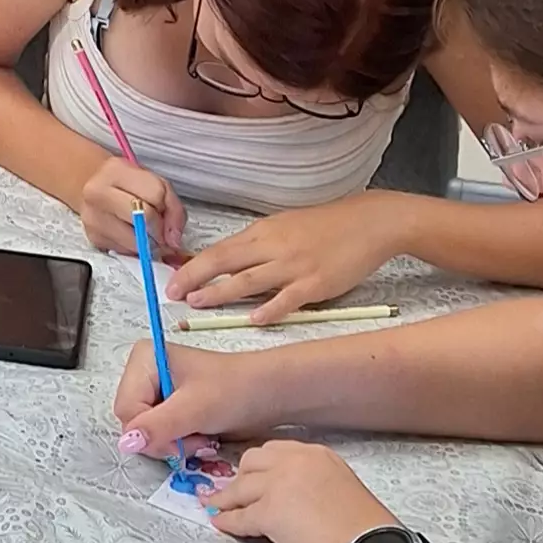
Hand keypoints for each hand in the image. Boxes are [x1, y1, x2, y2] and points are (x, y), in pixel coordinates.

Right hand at [80, 157, 185, 259]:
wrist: (96, 191)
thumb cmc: (127, 187)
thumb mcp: (154, 184)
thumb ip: (173, 208)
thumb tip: (173, 240)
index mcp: (115, 171)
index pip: (155, 195)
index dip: (168, 209)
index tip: (166, 214)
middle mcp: (97, 193)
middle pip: (143, 217)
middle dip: (158, 228)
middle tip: (159, 228)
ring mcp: (92, 217)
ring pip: (134, 240)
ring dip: (147, 241)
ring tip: (144, 230)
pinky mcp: (93, 238)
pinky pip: (125, 251)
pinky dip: (134, 247)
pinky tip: (130, 234)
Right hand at [114, 336, 286, 451]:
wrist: (269, 393)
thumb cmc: (235, 390)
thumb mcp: (195, 408)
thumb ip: (157, 426)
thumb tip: (125, 443)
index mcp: (144, 359)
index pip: (126, 408)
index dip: (149, 430)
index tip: (181, 435)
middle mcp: (145, 373)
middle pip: (132, 421)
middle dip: (162, 438)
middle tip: (194, 438)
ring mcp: (157, 391)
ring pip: (145, 433)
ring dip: (172, 442)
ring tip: (200, 436)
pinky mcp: (169, 407)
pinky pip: (159, 434)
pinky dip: (178, 442)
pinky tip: (198, 436)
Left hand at [168, 192, 404, 321]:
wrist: (369, 223)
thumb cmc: (326, 226)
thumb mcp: (284, 227)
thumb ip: (257, 246)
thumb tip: (226, 263)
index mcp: (263, 232)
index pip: (219, 250)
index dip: (192, 266)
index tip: (172, 280)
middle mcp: (274, 247)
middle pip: (225, 262)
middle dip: (195, 278)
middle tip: (173, 294)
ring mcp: (294, 266)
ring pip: (249, 281)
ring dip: (220, 293)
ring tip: (198, 303)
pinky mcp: (317, 283)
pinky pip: (288, 298)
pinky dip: (270, 309)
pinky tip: (254, 319)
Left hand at [192, 439, 398, 542]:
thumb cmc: (368, 534)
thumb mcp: (342, 491)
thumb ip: (315, 485)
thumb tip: (295, 499)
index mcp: (320, 455)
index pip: (277, 452)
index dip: (261, 467)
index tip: (252, 476)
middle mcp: (297, 461)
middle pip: (252, 461)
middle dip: (243, 477)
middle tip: (237, 493)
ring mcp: (280, 484)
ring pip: (240, 487)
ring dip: (227, 498)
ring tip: (217, 506)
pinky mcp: (269, 512)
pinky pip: (238, 516)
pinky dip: (228, 522)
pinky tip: (221, 525)